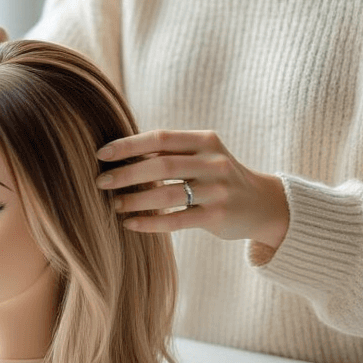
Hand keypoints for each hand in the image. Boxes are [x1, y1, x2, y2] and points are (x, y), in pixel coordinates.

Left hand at [95, 129, 288, 248]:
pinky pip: (177, 220)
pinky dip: (150, 223)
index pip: (161, 138)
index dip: (129, 145)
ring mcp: (217, 190)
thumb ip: (170, 152)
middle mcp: (213, 162)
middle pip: (161, 166)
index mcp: (205, 140)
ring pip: (168, 195)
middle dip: (126, 174)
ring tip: (114, 205)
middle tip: (101, 182)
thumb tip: (119, 153)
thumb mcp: (202, 155)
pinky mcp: (217, 217)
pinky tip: (130, 224)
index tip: (102, 154)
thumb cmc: (218, 176)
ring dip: (135, 200)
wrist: (262, 204)